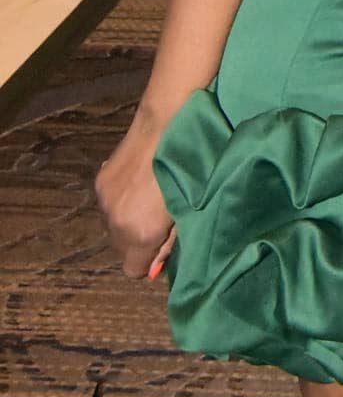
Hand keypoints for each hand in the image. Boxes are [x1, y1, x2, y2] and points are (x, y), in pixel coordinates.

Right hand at [95, 125, 176, 280]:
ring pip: (112, 228)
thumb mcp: (187, 211)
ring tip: (148, 198)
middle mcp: (116, 223)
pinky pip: (108, 205)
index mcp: (139, 234)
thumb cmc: (189, 170)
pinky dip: (120, 202)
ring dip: (127, 221)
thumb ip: (170, 243)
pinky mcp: (99, 182)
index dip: (148, 260)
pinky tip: (138, 183)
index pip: (132, 270)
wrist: (165, 126)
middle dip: (137, 241)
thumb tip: (154, 268)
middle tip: (158, 220)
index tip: (160, 245)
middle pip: (121, 250)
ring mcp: (104, 201)